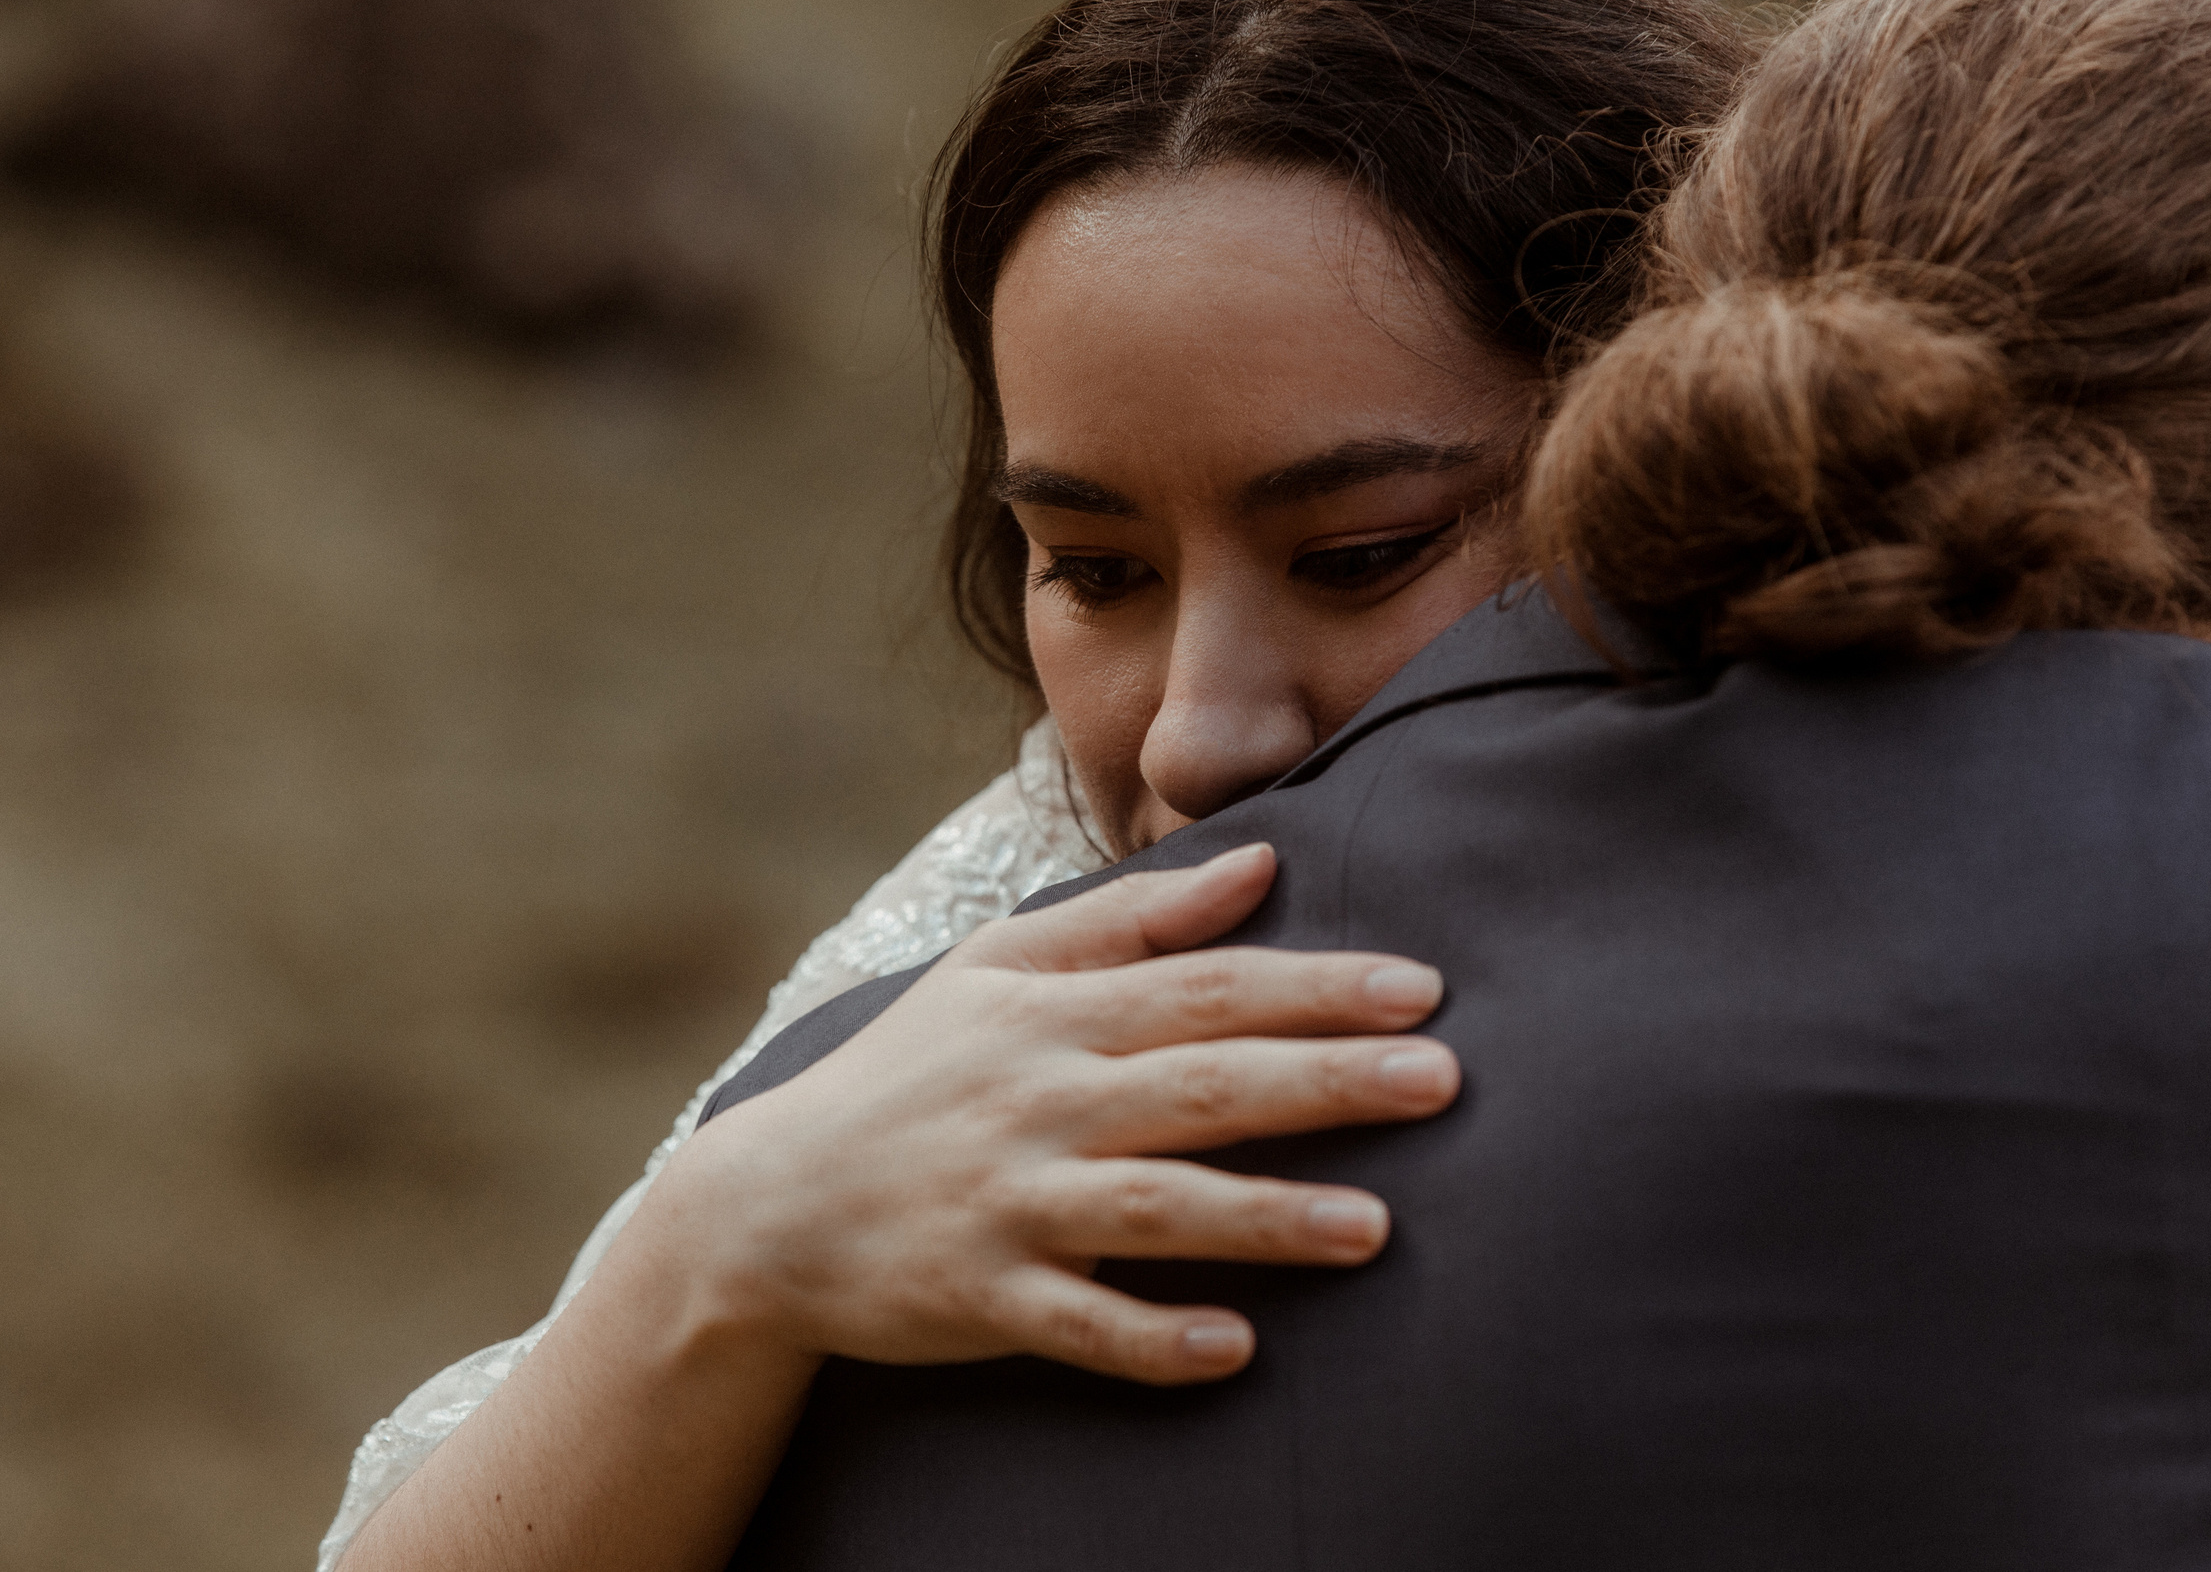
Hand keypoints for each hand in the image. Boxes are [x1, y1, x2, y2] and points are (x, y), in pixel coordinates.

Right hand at [646, 842, 1457, 1386]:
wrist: (768, 1204)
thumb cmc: (908, 1073)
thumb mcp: (999, 968)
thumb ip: (1134, 918)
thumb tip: (1262, 863)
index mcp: (1052, 1015)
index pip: (1206, 988)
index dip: (1316, 986)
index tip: (1420, 989)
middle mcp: (1038, 1101)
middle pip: (1204, 1085)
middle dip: (1326, 1081)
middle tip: (1442, 1081)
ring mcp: (1009, 1204)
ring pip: (1156, 1208)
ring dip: (1267, 1218)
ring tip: (1374, 1229)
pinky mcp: (980, 1297)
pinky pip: (1078, 1323)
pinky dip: (1153, 1339)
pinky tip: (1234, 1347)